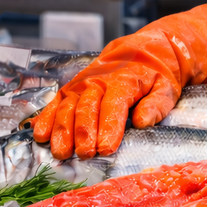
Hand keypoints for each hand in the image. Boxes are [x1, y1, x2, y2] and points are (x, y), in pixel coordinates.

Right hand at [32, 56, 180, 159]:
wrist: (141, 52)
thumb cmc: (155, 75)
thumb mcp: (166, 88)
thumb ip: (156, 105)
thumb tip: (142, 122)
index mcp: (124, 81)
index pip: (114, 106)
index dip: (109, 128)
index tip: (106, 149)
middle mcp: (98, 81)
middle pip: (87, 109)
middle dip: (84, 133)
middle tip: (85, 154)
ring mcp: (81, 85)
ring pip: (67, 107)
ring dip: (62, 130)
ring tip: (61, 152)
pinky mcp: (70, 89)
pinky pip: (55, 103)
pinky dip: (46, 119)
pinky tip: (40, 135)